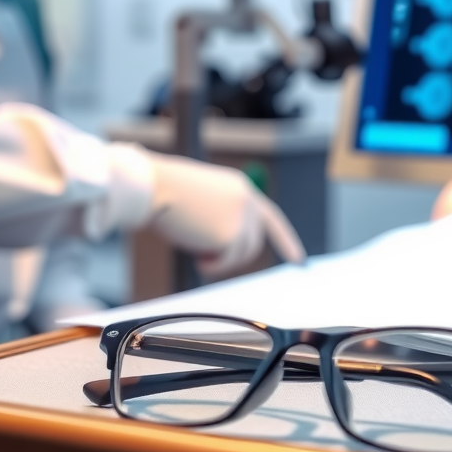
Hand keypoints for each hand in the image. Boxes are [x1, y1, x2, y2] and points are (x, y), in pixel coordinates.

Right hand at [145, 152, 306, 276]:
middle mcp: (247, 201)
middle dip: (232, 254)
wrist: (153, 187)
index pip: (271, 218)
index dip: (285, 240)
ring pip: (241, 255)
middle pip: (254, 243)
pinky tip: (195, 252)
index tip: (298, 260)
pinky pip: (226, 262)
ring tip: (195, 247)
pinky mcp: (232, 234)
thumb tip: (226, 245)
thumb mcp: (203, 199)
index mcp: (241, 188)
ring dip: (218, 259)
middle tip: (203, 254)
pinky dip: (211, 264)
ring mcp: (242, 217)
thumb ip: (223, 216)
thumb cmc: (165, 192)